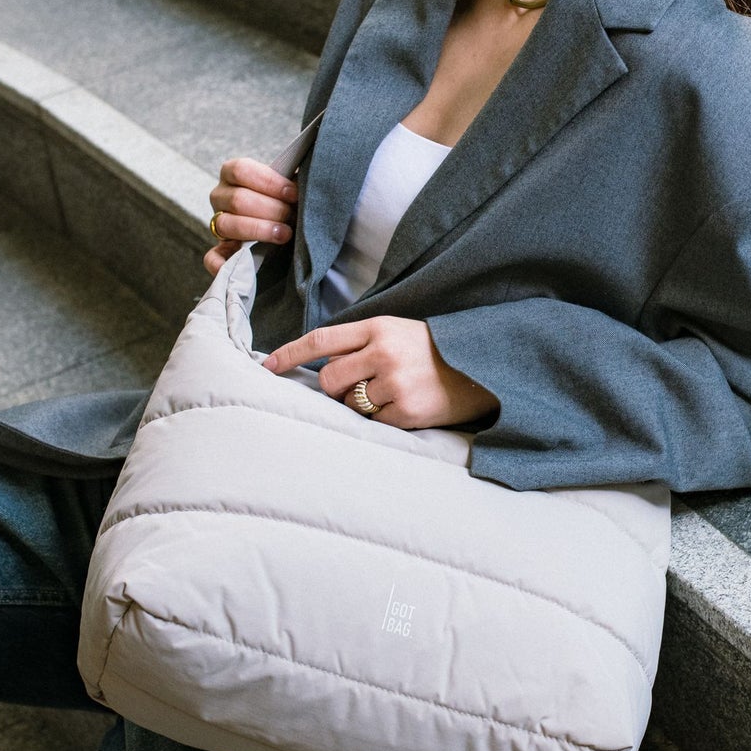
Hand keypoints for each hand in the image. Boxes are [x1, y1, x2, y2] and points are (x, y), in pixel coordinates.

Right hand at [204, 156, 298, 278]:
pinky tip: (242, 263)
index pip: (241, 170)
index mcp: (232, 173)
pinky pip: (212, 258)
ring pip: (227, 224)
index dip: (269, 182)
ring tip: (284, 234)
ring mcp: (217, 224)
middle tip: (292, 215)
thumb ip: (292, 182)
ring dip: (260, 230)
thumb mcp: (287, 185)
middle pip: (237, 200)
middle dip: (271, 209)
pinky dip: (222, 263)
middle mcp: (220, 196)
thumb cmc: (285, 199)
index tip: (293, 193)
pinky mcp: (219, 250)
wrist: (284, 221)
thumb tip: (306, 184)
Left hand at [263, 315, 499, 430]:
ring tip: (393, 394)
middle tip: (362, 385)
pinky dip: (384, 420)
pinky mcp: (406, 412)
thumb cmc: (433, 351)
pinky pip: (374, 423)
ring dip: (363, 404)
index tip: (267, 366)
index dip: (290, 354)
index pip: (321, 340)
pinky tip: (407, 407)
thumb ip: (360, 343)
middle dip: (336, 388)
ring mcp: (395, 383)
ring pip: (350, 404)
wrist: (483, 366)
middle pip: (329, 379)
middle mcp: (383, 353)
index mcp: (378, 327)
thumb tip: (318, 365)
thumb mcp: (397, 332)